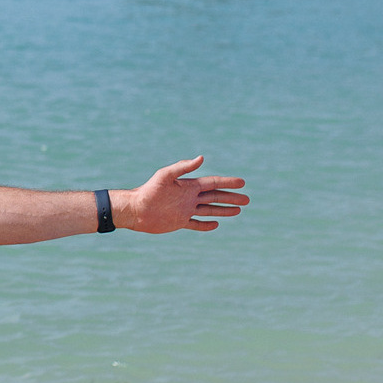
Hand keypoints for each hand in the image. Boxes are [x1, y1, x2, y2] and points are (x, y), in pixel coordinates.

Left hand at [116, 158, 248, 233]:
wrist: (135, 210)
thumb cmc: (148, 191)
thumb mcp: (165, 176)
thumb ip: (183, 167)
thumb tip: (202, 158)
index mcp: (188, 186)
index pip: (213, 183)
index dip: (228, 182)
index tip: (242, 182)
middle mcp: (189, 197)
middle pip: (215, 197)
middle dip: (231, 197)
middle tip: (247, 199)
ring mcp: (185, 210)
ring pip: (209, 210)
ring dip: (224, 210)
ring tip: (238, 211)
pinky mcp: (179, 221)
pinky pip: (196, 223)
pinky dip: (206, 225)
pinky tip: (216, 224)